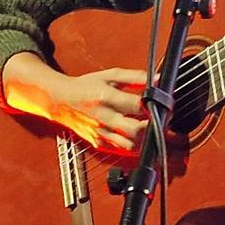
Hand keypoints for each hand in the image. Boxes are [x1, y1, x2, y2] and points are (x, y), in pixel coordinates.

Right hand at [4, 53, 148, 155]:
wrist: (61, 100)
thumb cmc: (86, 86)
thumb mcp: (110, 75)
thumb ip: (135, 77)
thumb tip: (156, 79)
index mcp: (106, 97)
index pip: (137, 105)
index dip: (154, 105)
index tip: (163, 103)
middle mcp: (103, 117)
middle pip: (135, 130)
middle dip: (153, 127)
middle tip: (162, 120)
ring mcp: (101, 132)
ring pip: (130, 145)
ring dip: (146, 140)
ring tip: (153, 129)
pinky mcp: (99, 143)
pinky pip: (121, 149)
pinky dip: (134, 146)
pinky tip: (139, 137)